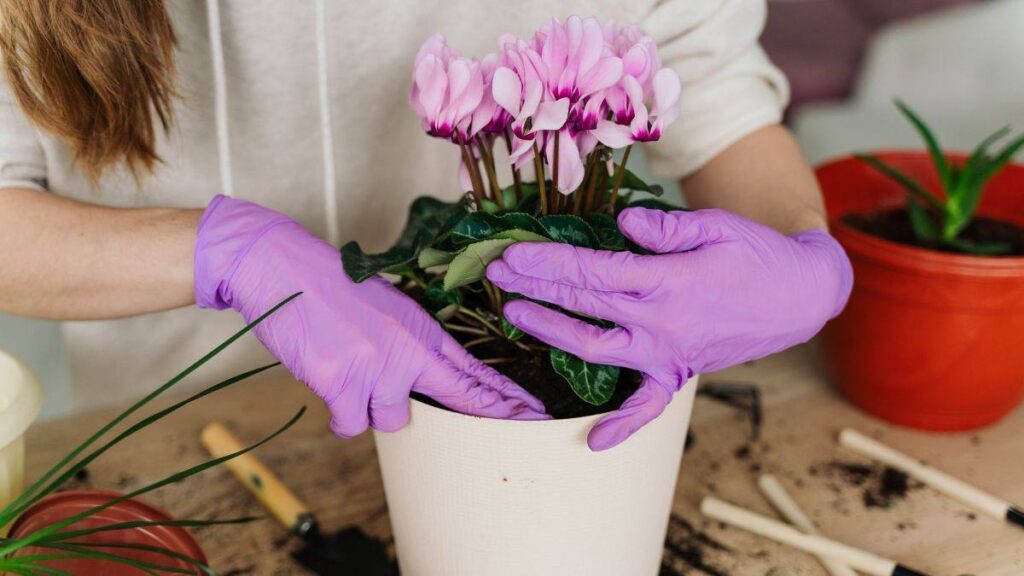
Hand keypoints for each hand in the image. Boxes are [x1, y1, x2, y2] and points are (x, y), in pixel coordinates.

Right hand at [194, 195, 546, 436]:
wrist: (281, 269)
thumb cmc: (331, 289)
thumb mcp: (388, 309)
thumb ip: (411, 343)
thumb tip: (425, 381)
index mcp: (420, 327)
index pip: (473, 370)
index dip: (505, 396)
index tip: (534, 412)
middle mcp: (406, 349)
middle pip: (458, 399)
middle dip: (487, 416)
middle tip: (520, 425)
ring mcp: (375, 367)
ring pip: (392, 420)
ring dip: (372, 407)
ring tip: (351, 371)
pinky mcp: (340, 382)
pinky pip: (351, 425)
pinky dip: (341, 413)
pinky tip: (329, 383)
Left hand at [486, 207, 851, 449]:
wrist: (800, 295)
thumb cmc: (758, 254)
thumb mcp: (718, 226)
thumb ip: (666, 229)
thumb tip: (622, 224)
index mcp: (669, 283)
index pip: (594, 271)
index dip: (548, 262)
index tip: (512, 252)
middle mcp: (661, 323)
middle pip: (584, 305)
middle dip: (536, 286)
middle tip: (497, 271)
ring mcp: (667, 353)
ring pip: (597, 350)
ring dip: (552, 333)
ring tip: (515, 315)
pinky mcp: (678, 372)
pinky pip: (648, 406)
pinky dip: (622, 426)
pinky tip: (593, 442)